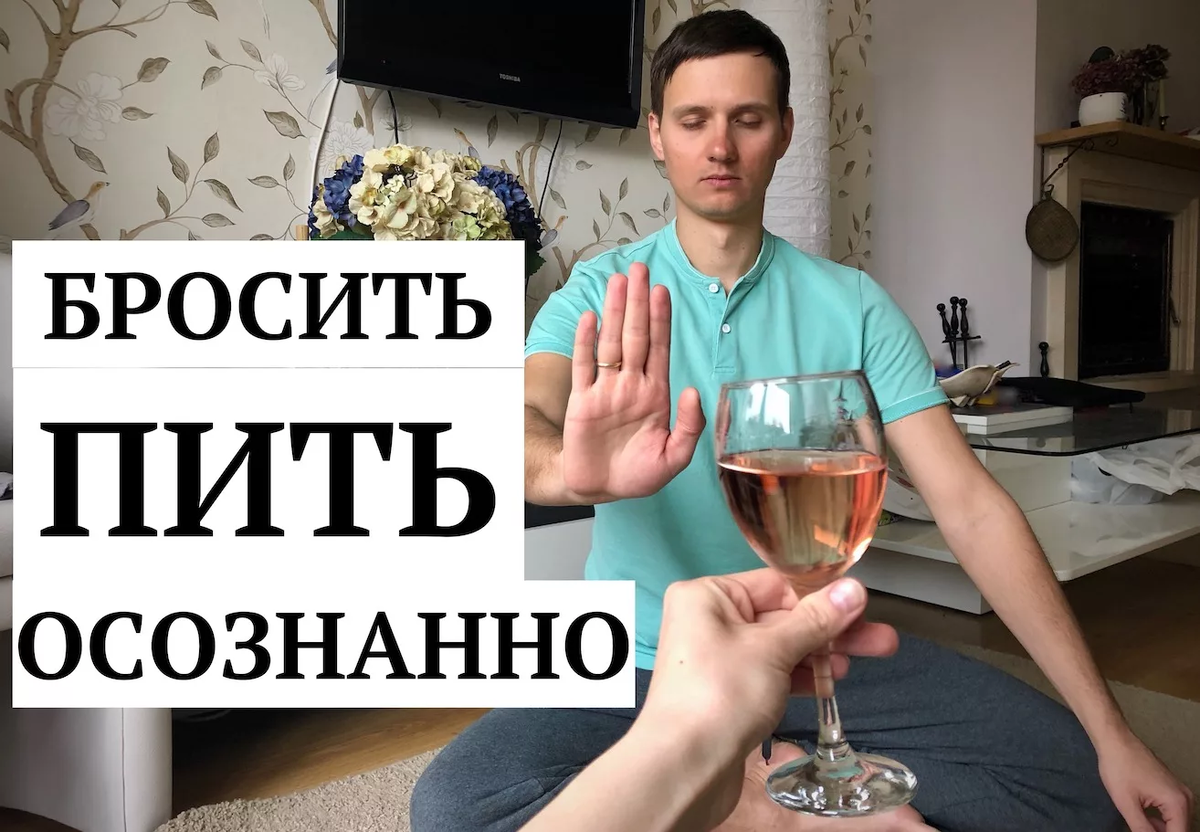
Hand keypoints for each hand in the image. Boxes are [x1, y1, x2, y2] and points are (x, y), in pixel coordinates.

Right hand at [561, 262, 703, 500]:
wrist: (601, 489)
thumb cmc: (638, 474)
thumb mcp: (675, 458)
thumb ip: (690, 427)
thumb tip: (693, 391)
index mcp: (657, 394)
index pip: (660, 348)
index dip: (661, 320)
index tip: (664, 291)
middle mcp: (632, 385)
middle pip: (636, 335)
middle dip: (639, 303)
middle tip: (640, 270)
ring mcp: (606, 390)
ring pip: (611, 343)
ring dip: (614, 312)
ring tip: (619, 282)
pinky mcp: (582, 400)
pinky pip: (584, 366)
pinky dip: (586, 342)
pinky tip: (591, 319)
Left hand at [636, 569, 897, 824]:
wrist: (685, 767)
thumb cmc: (720, 695)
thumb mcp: (773, 649)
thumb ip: (817, 619)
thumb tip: (854, 589)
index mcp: (708, 596)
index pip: (776, 584)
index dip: (821, 595)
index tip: (862, 605)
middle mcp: (709, 620)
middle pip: (782, 616)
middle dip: (831, 629)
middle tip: (880, 639)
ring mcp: (718, 658)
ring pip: (780, 647)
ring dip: (819, 654)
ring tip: (858, 663)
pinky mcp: (729, 691)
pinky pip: (771, 673)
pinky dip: (799, 676)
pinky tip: (828, 683)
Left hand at [1099, 729, 1193, 830]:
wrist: (1115, 740)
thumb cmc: (1119, 768)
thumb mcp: (1127, 804)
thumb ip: (1142, 830)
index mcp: (1178, 803)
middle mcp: (1185, 799)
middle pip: (1179, 830)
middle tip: (1137, 827)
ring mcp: (1180, 793)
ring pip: (1174, 823)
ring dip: (1158, 829)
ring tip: (1137, 821)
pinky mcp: (1172, 789)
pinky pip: (1170, 813)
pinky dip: (1157, 820)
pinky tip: (1140, 816)